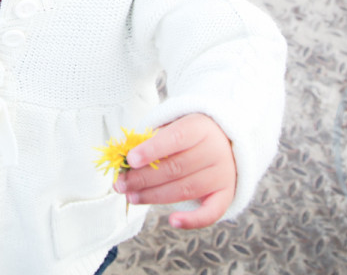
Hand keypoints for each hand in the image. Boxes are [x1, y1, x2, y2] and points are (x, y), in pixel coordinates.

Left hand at [115, 113, 235, 229]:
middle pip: (176, 167)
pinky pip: (211, 212)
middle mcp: (214, 151)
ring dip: (155, 196)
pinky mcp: (226, 194)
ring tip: (131, 197)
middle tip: (121, 184)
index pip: (175, 138)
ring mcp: (222, 174)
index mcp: (199, 128)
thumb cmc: (189, 134)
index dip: (151, 149)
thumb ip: (152, 138)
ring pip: (186, 189)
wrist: (225, 140)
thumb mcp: (174, 125)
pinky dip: (192, 220)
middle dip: (144, 178)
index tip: (130, 159)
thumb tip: (125, 153)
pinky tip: (172, 221)